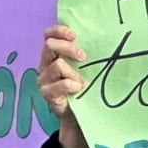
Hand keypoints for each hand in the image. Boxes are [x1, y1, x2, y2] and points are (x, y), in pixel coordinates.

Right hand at [39, 25, 90, 147]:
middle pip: (50, 46)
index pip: (48, 35)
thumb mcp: (84, 68)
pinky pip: (60, 84)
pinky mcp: (46, 93)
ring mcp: (44, 79)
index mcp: (52, 54)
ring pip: (57, 65)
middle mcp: (44, 64)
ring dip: (73, 72)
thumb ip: (83, 55)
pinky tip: (78, 90)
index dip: (59, 31)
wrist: (77, 116)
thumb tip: (103, 37)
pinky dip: (71, 85)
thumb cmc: (83, 87)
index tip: (74, 35)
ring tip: (81, 82)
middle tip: (84, 57)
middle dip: (68, 48)